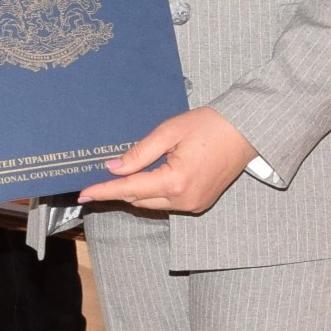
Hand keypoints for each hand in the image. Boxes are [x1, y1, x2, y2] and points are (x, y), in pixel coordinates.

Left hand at [78, 107, 255, 214]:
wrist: (246, 132)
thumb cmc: (210, 125)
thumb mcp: (169, 132)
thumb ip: (139, 153)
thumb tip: (113, 168)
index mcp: (175, 182)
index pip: (129, 190)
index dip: (104, 191)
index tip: (84, 194)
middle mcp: (184, 200)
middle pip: (139, 200)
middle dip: (119, 189)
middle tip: (100, 178)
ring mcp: (194, 205)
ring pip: (152, 204)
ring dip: (137, 191)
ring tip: (127, 173)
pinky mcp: (200, 204)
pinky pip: (167, 203)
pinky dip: (155, 192)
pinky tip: (151, 176)